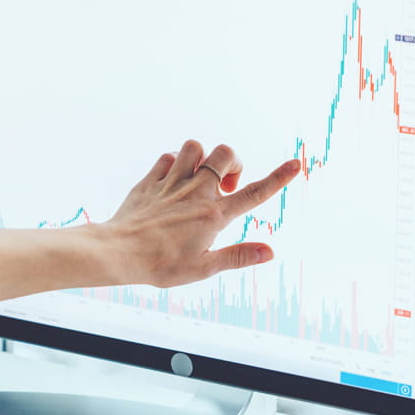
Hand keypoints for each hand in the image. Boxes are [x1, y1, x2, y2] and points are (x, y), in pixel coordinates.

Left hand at [98, 139, 299, 287]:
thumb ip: (237, 257)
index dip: (278, 178)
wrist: (118, 252)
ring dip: (202, 157)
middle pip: (225, 154)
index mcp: (214, 215)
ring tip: (198, 178)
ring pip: (195, 147)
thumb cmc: (160, 265)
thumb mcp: (202, 268)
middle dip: (232, 161)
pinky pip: (168, 157)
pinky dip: (174, 163)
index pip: (254, 193)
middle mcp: (196, 192)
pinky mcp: (151, 181)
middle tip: (225, 185)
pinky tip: (172, 181)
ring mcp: (172, 183)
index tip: (296, 164)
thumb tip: (269, 253)